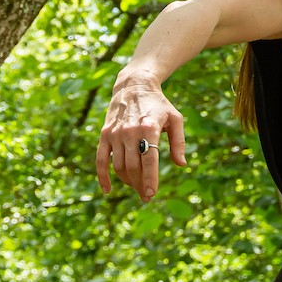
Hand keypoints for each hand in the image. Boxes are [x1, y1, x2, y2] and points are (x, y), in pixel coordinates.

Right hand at [96, 71, 186, 201]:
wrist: (134, 86)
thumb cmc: (158, 104)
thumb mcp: (175, 118)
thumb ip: (179, 142)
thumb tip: (182, 164)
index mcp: (149, 127)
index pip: (149, 159)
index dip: (150, 179)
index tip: (151, 193)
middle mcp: (130, 131)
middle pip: (133, 166)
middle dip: (139, 184)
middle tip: (147, 196)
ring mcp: (115, 133)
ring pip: (118, 165)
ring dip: (127, 181)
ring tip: (137, 188)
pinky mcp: (105, 134)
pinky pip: (100, 159)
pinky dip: (102, 176)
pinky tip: (108, 190)